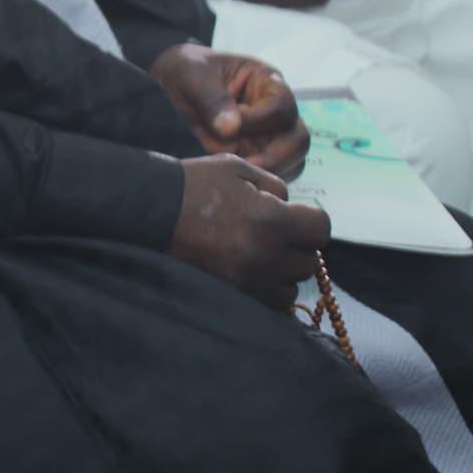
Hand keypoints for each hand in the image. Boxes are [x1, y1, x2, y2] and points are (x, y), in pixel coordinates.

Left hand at [152, 45, 309, 177]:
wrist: (172, 84)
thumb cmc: (187, 70)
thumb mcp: (192, 75)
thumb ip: (212, 100)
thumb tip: (232, 130)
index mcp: (268, 82)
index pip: (282, 107)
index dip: (259, 122)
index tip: (228, 129)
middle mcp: (277, 110)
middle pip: (298, 139)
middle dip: (275, 158)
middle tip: (242, 167)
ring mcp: (271, 135)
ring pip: (292, 163)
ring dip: (268, 173)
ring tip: (237, 176)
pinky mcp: (258, 155)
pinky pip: (272, 174)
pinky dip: (258, 181)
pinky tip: (233, 181)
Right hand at [167, 156, 330, 310]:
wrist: (151, 212)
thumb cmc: (195, 184)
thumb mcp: (238, 169)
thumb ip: (276, 187)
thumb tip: (293, 209)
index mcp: (271, 219)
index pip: (322, 229)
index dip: (311, 220)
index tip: (295, 216)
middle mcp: (265, 255)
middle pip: (308, 262)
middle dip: (296, 245)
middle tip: (273, 232)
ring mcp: (249, 280)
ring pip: (291, 287)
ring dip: (283, 271)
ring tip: (259, 252)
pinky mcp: (234, 295)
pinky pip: (270, 303)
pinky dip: (266, 289)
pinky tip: (249, 269)